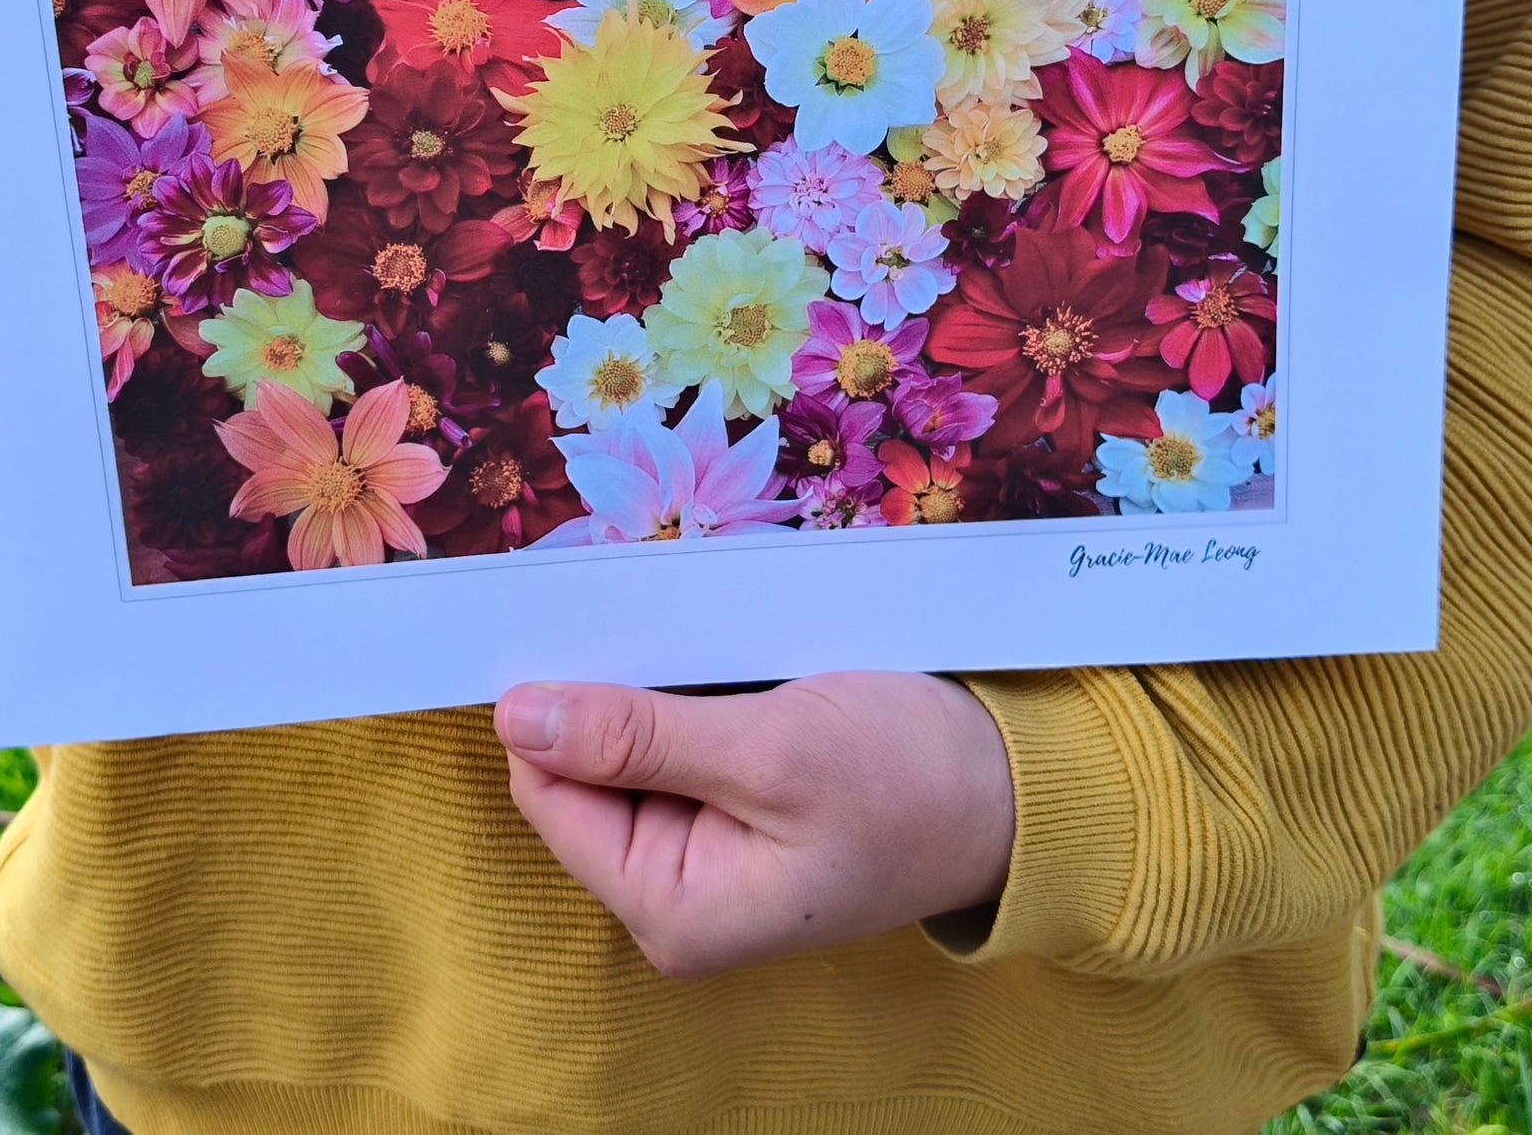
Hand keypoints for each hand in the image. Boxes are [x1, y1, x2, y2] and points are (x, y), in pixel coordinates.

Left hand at [494, 671, 1015, 979]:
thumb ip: (637, 737)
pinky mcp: (731, 804)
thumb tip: (516, 714)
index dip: (556, 706)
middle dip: (612, 689)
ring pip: (624, 741)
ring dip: (651, 680)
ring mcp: (703, 847)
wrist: (1016, 787)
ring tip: (703, 634)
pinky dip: (685, 684)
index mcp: (671, 908)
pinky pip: (671, 735)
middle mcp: (674, 892)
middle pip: (581, 766)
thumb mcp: (773, 752)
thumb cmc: (910, 780)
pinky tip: (718, 651)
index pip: (549, 792)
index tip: (584, 623)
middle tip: (664, 622)